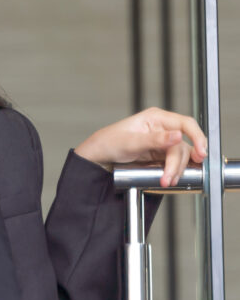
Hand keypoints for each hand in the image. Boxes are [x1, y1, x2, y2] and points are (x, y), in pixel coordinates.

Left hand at [75, 107, 206, 186]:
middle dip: (178, 163)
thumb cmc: (108, 143)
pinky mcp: (159, 154)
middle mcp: (162, 128)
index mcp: (156, 118)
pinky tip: (169, 178)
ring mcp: (162, 142)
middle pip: (183, 145)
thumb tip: (177, 136)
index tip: (201, 153)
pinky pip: (173, 162)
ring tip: (167, 180)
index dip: (197, 137)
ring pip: (180, 155)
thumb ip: (155, 139)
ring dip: (176, 169)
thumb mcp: (130, 142)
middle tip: (169, 177)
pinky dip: (173, 171)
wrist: (97, 157)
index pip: (185, 124)